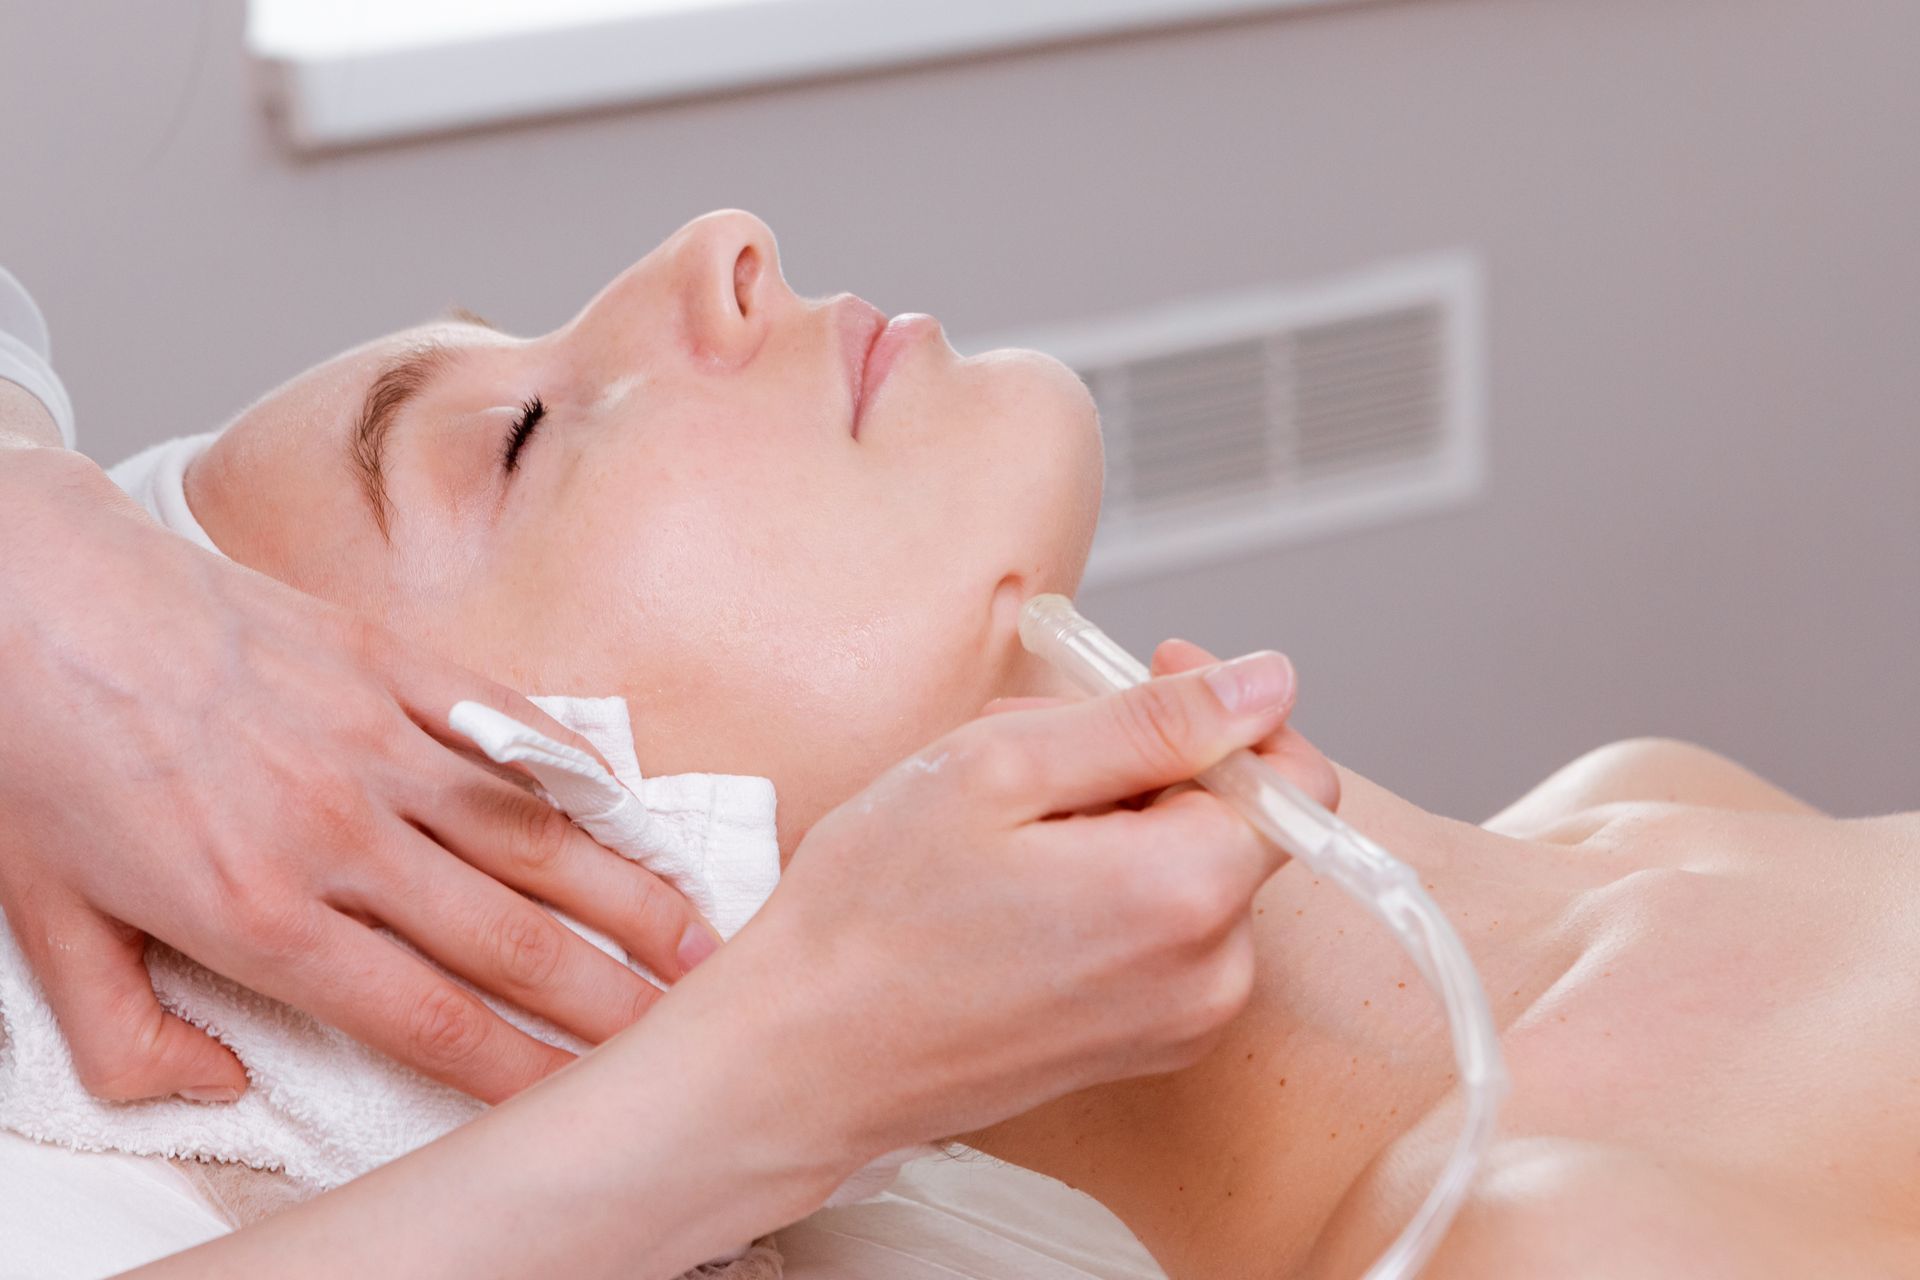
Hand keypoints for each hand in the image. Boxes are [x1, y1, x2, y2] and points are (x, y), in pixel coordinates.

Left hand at [0, 448, 718, 1103]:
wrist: (27, 590)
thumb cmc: (28, 748)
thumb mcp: (41, 922)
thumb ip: (127, 1032)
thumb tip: (213, 1085)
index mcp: (256, 910)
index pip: (422, 1015)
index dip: (516, 1068)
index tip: (581, 1096)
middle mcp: (339, 831)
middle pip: (508, 937)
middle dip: (609, 998)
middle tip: (684, 1030)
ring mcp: (373, 737)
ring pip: (532, 834)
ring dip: (626, 894)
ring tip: (698, 938)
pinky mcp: (386, 661)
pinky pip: (505, 723)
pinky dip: (576, 770)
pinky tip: (628, 810)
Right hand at [722, 635, 1338, 1158]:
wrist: (804, 1057)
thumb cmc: (875, 912)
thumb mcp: (1001, 767)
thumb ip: (1152, 722)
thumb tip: (1268, 682)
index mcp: (1187, 895)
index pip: (1289, 777)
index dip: (1222, 713)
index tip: (1146, 676)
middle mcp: (1212, 974)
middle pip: (1233, 820)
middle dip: (1144, 765)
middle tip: (1023, 754)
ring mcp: (1180, 1022)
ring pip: (1190, 870)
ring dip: (1115, 822)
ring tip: (1000, 828)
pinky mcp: (1142, 1045)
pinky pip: (1162, 931)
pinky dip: (1106, 884)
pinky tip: (1012, 883)